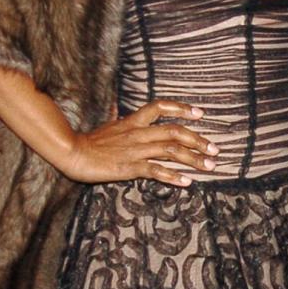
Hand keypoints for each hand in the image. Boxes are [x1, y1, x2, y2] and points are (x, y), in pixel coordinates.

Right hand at [65, 99, 217, 185]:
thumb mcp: (108, 126)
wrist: (72, 152)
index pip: (160, 107)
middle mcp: (138, 133)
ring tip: (209, 166)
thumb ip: (120, 120)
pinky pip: (156, 170)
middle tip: (214, 149)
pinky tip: (187, 182)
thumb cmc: (89, 142)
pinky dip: (174, 176)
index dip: (182, 108)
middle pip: (175, 131)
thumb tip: (118, 111)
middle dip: (198, 140)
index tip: (200, 113)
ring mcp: (136, 150)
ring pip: (171, 151)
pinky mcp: (130, 167)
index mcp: (133, 121)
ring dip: (194, 159)